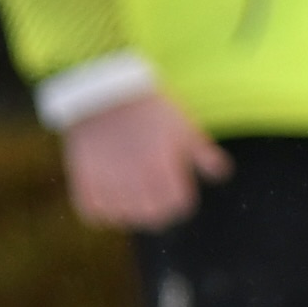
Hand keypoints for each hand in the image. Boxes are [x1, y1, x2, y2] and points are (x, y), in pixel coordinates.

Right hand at [62, 88, 231, 232]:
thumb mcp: (183, 124)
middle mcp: (136, 180)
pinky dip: (103, 212)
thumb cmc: (149, 105)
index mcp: (162, 167)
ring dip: (132, 212)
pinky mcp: (85, 181)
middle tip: (156, 199)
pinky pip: (94, 213)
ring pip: (124, 218)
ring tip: (133, 199)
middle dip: (159, 211)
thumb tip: (222, 175)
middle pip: (152, 217)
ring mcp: (108, 182)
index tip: (178, 194)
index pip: (178, 206)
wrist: (103, 88)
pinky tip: (110, 200)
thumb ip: (204, 154)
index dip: (181, 202)